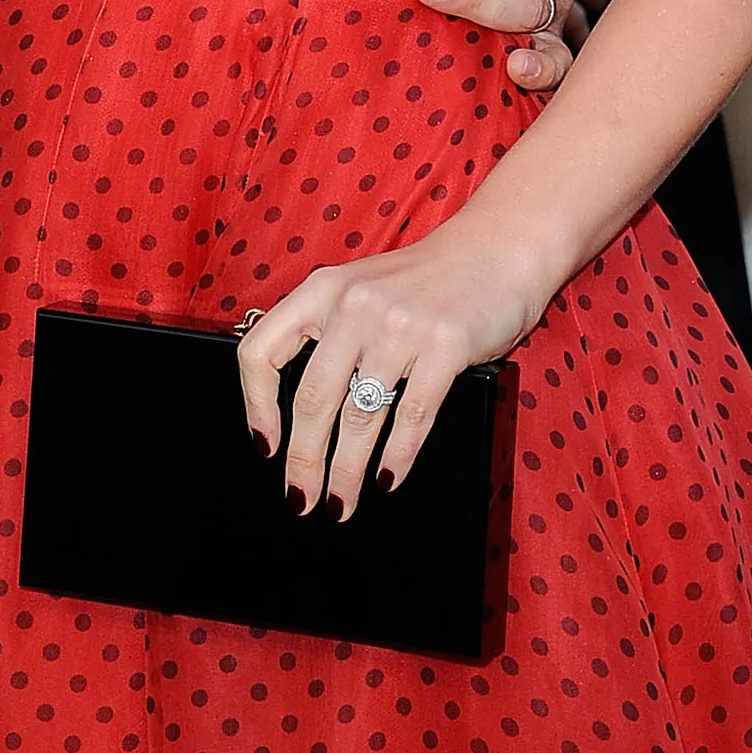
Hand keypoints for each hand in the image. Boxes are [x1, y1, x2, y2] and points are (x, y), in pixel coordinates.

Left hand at [239, 231, 546, 519]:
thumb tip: (299, 414)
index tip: (264, 445)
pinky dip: (398, 455)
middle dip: (304, 460)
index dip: (255, 405)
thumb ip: (329, 332)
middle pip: (312, 398)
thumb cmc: (423, 280)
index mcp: (321, 291)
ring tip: (341, 504)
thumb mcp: (360, 290)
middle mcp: (353, 305)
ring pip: (360, 416)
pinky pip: (413, 414)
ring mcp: (400, 325)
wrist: (495, 248)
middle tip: (301, 500)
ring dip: (347, 471)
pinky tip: (387, 479)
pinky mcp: (446, 344)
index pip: (261, 350)